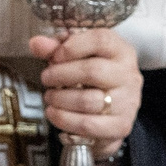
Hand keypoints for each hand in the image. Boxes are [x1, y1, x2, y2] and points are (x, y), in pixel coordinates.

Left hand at [31, 27, 138, 159]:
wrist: (112, 111)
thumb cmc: (93, 77)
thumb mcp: (78, 56)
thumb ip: (56, 48)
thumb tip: (36, 43)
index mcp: (121, 51)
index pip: (100, 40)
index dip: (71, 47)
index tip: (54, 57)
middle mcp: (129, 75)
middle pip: (93, 71)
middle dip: (61, 75)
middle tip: (46, 78)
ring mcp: (128, 102)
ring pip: (88, 101)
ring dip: (60, 99)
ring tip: (49, 96)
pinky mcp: (121, 126)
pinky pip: (88, 125)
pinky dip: (64, 120)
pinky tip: (54, 113)